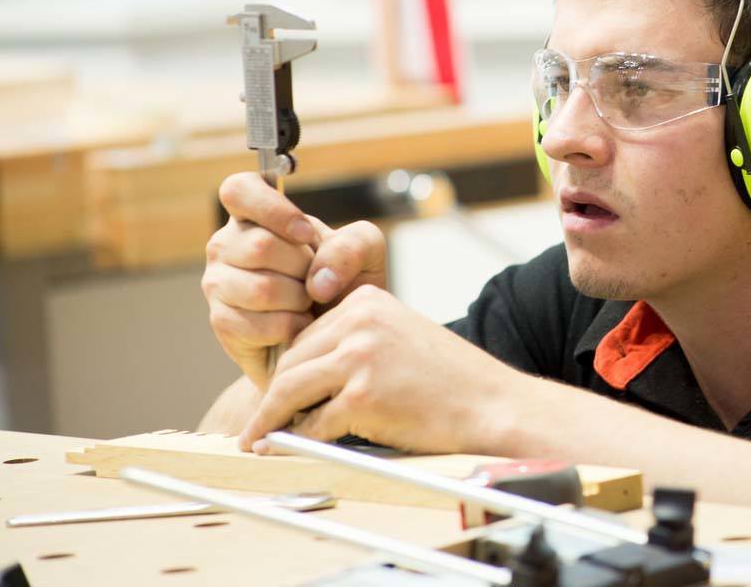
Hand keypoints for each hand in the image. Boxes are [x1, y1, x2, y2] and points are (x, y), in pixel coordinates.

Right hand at [201, 172, 387, 389]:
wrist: (335, 335)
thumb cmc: (343, 285)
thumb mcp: (366, 253)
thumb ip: (353, 245)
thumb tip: (317, 279)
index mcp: (255, 215)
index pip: (239, 190)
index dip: (273, 210)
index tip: (305, 235)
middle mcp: (227, 244)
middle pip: (261, 246)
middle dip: (303, 268)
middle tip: (314, 281)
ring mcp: (218, 282)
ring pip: (261, 288)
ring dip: (299, 301)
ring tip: (307, 304)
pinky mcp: (222, 321)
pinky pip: (259, 325)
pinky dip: (291, 328)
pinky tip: (298, 327)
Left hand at [238, 284, 523, 453]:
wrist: (492, 405)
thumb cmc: (452, 380)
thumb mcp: (400, 337)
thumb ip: (356, 343)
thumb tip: (303, 376)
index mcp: (367, 300)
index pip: (306, 335)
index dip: (289, 371)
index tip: (275, 395)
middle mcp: (359, 321)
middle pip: (291, 361)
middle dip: (273, 397)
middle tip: (258, 425)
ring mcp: (359, 357)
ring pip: (289, 391)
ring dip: (269, 421)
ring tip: (258, 440)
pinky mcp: (361, 396)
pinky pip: (313, 423)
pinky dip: (297, 441)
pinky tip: (284, 450)